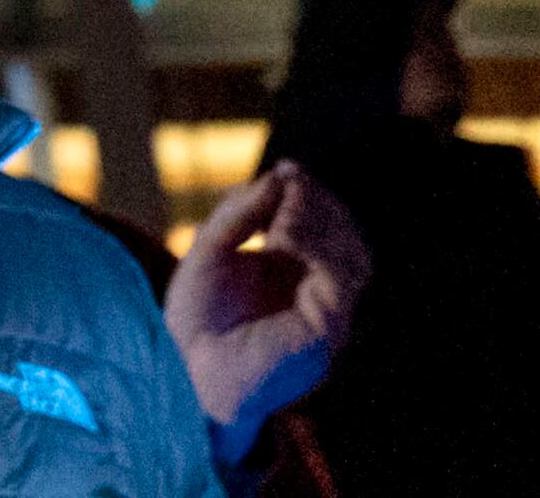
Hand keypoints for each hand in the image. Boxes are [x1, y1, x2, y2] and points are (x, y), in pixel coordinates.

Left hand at [165, 163, 364, 436]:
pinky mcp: (324, 334)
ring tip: (283, 209)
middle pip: (349, 240)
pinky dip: (317, 250)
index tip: (287, 169)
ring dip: (320, 222)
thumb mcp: (209, 250)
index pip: (328, 230)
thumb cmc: (195, 318)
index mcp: (297, 279)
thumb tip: (279, 175)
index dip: (313, 197)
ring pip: (354, 259)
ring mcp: (328, 317)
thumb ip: (240, 214)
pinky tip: (285, 235)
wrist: (185, 371)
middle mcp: (320, 298)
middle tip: (291, 179)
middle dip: (321, 204)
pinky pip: (338, 284)